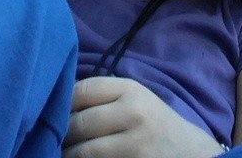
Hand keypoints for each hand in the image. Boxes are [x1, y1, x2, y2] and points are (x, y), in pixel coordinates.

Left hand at [63, 77, 219, 157]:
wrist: (187, 151)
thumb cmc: (153, 122)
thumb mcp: (135, 99)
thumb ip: (104, 96)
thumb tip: (59, 100)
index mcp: (130, 89)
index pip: (83, 90)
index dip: (63, 102)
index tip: (55, 112)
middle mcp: (132, 112)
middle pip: (79, 122)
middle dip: (62, 133)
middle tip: (54, 139)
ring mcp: (134, 143)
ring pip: (83, 151)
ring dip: (68, 154)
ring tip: (64, 153)